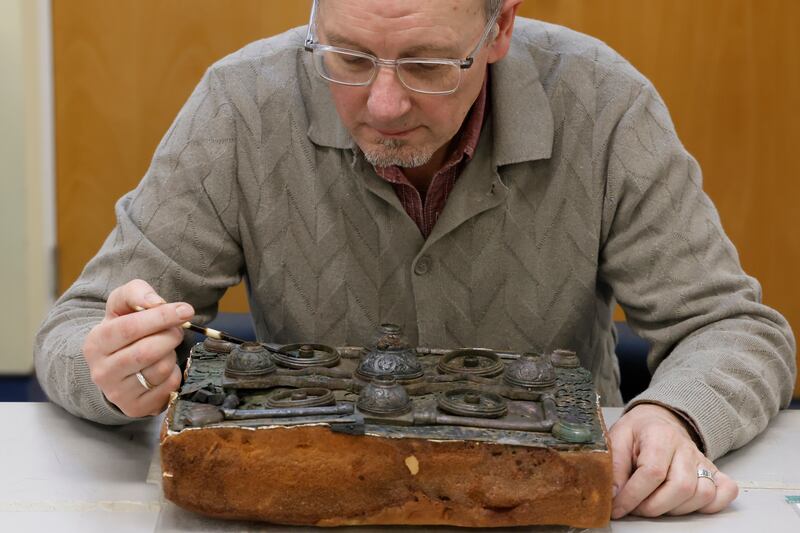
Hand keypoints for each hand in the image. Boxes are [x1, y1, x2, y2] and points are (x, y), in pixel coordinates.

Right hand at [83, 279, 193, 417]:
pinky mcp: (136, 408)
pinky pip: (168, 387)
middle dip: (171, 336)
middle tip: (177, 329)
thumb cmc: (123, 330)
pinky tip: (164, 367)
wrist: (116, 367)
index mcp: (96, 343)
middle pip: (148, 351)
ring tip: (165, 348)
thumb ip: (136, 293)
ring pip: (160, 369)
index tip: (185, 310)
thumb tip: (156, 302)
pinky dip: (174, 372)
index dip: (161, 317)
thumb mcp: (122, 305)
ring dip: (172, 354)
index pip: (129, 329)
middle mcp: (102, 371)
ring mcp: (118, 393)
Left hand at [609, 403, 737, 517]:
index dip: (633, 496)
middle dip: (654, 506)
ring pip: (702, 494)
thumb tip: (613, 494)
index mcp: (660, 435)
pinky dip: (711, 505)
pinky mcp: (713, 471)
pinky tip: (686, 504)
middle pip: (681, 487)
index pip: (652, 472)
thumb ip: (614, 466)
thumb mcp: (616, 440)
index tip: (618, 508)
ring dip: (676, 509)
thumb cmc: (637, 433)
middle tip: (636, 507)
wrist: (657, 421)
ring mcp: (702, 460)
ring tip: (655, 504)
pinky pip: (725, 492)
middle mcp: (686, 448)